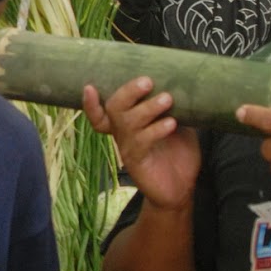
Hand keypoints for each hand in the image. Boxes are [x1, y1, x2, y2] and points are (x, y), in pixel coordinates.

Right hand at [84, 76, 200, 209]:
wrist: (182, 188)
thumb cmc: (177, 152)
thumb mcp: (176, 123)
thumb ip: (173, 108)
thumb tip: (181, 82)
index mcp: (127, 123)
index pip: (101, 113)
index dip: (91, 103)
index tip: (88, 87)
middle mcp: (122, 134)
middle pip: (114, 109)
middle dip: (128, 92)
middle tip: (148, 81)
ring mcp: (128, 148)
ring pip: (127, 122)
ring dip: (148, 108)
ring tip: (167, 99)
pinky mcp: (137, 162)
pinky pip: (141, 141)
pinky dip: (156, 129)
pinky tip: (171, 123)